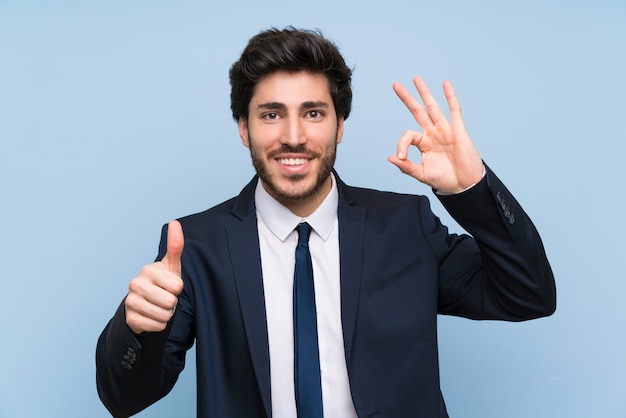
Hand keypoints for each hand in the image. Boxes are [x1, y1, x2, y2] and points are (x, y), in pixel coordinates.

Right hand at [125, 220, 183, 333]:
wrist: (145, 303)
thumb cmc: (163, 282)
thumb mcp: (171, 266)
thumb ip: (175, 245)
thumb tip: (174, 222)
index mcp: (148, 270)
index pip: (178, 286)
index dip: (178, 288)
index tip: (170, 285)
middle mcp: (136, 284)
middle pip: (170, 302)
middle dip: (172, 303)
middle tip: (165, 298)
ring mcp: (131, 301)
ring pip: (164, 315)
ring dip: (166, 314)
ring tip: (159, 306)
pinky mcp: (130, 318)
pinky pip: (156, 326)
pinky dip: (159, 324)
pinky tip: (152, 316)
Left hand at [387, 76, 483, 193]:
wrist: (464, 185)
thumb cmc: (445, 180)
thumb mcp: (422, 174)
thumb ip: (406, 166)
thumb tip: (390, 157)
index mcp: (424, 144)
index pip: (408, 136)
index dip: (401, 144)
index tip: (402, 157)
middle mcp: (433, 134)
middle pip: (418, 111)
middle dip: (407, 98)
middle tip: (396, 85)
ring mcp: (445, 130)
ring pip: (433, 108)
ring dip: (424, 93)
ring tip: (416, 79)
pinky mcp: (458, 130)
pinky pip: (454, 110)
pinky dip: (450, 97)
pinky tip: (445, 84)